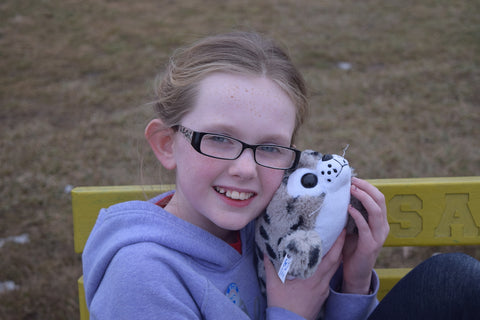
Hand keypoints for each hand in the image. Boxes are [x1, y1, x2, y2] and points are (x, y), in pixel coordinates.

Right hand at [264, 230, 345, 319]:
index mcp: (313, 279)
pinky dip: (329, 267)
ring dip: (335, 257)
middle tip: (341, 232)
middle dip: (340, 247)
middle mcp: (322, 284)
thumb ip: (271, 266)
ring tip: (334, 244)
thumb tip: (266, 251)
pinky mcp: (322, 296)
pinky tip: (323, 263)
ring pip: (333, 270)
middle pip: (336, 262)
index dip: (338, 244)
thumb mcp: (274, 284)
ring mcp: (323, 290)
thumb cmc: (282, 305)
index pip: (331, 259)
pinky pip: (328, 278)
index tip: (342, 231)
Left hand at [341, 177, 388, 293]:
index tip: (354, 179)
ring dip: (363, 197)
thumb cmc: (352, 248)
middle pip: (380, 200)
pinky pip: (365, 226)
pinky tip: (348, 208)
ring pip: (376, 211)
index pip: (379, 197)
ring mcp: (378, 236)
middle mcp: (383, 226)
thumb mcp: (353, 227)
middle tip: (352, 181)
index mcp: (380, 221)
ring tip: (352, 190)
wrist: (355, 273)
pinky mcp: (370, 245)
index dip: (368, 186)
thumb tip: (341, 195)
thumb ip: (352, 214)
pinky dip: (357, 215)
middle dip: (366, 187)